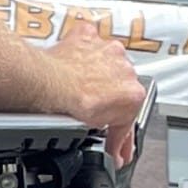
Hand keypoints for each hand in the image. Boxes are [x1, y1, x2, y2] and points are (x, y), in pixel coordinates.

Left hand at [53, 25, 144, 165]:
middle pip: (120, 83)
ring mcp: (107, 50)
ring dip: (98, 71)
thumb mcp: (103, 128)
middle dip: (111, 94)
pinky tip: (74, 61)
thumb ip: (114, 132)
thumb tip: (116, 150)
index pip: (130, 112)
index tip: (114, 137)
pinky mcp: (87, 36)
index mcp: (133, 92)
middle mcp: (124, 67)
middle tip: (95, 106)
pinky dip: (82, 49)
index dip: (121, 127)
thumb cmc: (76, 103)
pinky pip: (88, 40)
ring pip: (106, 61)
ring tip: (83, 86)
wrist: (54, 84)